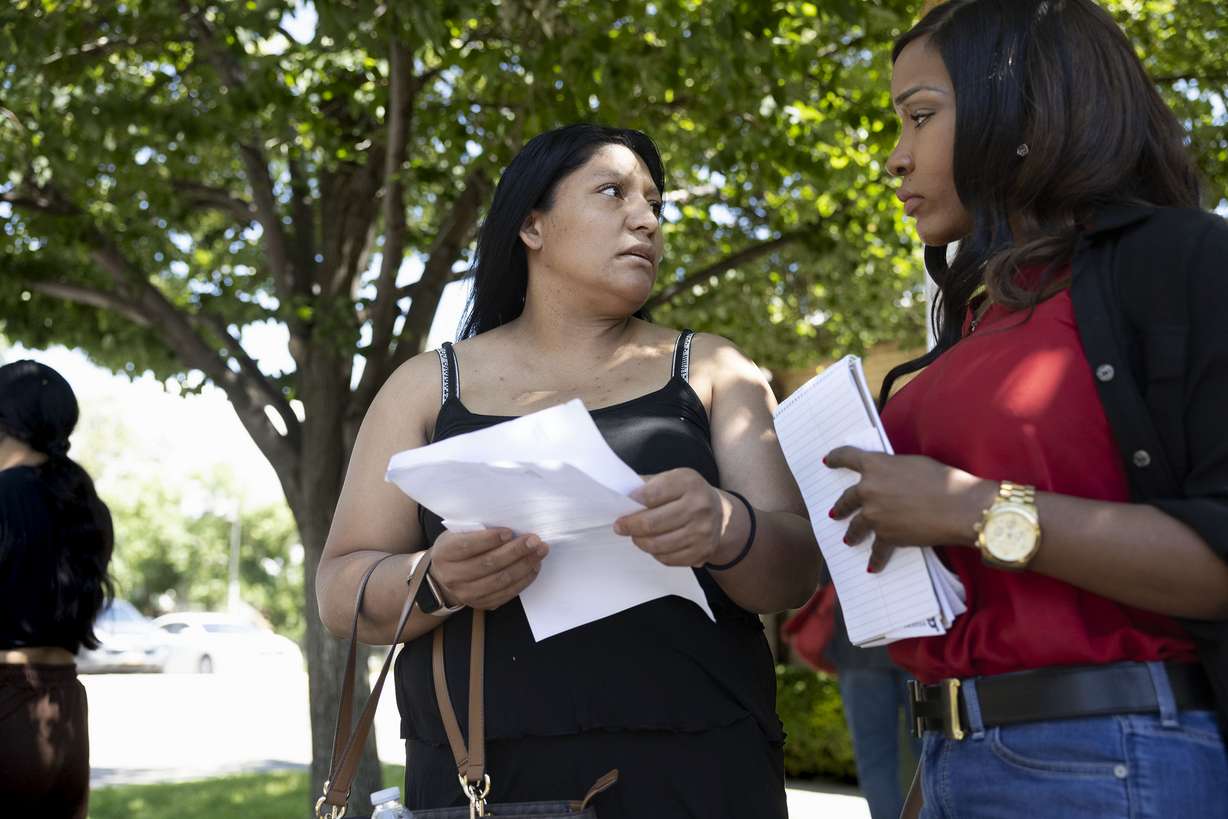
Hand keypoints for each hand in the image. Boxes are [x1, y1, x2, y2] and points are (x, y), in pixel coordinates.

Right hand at [429, 528, 549, 609]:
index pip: (467, 546)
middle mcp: (452, 576)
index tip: (509, 531)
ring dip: (524, 566)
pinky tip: (534, 567)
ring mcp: (466, 594)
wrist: (444, 577)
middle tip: (534, 541)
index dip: (489, 539)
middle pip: (488, 564)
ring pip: (500, 580)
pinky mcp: (481, 604)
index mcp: (444, 553)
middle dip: (515, 551)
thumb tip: (511, 528)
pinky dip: (523, 580)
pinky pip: (506, 594)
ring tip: (539, 552)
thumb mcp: (457, 535)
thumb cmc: (456, 548)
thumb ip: (476, 531)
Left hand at [612, 468, 743, 566]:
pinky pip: (668, 559)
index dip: (633, 500)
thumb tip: (621, 495)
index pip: (652, 494)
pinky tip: (654, 545)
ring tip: (635, 537)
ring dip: (640, 542)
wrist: (720, 513)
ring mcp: (702, 532)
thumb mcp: (672, 478)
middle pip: (652, 523)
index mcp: (689, 483)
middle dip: (630, 526)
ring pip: (658, 544)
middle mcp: (699, 506)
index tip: (623, 502)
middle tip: (620, 527)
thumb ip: (648, 484)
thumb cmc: (687, 494)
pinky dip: (655, 554)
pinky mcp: (702, 552)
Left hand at [825, 447, 994, 571]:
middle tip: (835, 513)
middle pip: (848, 498)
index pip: (847, 457)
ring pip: (856, 525)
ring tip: (849, 539)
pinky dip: (876, 558)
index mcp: (875, 465)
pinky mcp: (886, 536)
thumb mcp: (913, 464)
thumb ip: (893, 470)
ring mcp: (875, 515)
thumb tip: (888, 480)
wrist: (959, 507)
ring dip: (852, 533)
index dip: (835, 458)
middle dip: (841, 506)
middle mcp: (869, 489)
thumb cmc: (944, 480)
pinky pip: (878, 549)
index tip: (827, 461)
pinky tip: (872, 566)